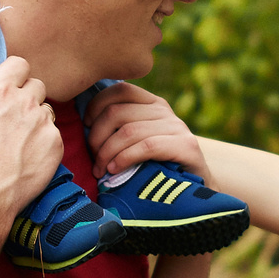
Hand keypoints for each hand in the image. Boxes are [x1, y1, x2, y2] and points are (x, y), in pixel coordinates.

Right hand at [0, 57, 59, 219]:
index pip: (19, 64)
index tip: (5, 87)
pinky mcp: (55, 145)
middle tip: (11, 114)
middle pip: (36, 85)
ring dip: (36, 118)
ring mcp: (44, 124)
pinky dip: (45, 141)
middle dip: (27, 95)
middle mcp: (26, 102)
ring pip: (47, 111)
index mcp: (0, 90)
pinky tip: (28, 154)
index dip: (14, 73)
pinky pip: (55, 135)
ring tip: (19, 136)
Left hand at [85, 82, 209, 181]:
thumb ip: (119, 128)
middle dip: (97, 137)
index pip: (120, 89)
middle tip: (93, 159)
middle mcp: (164, 110)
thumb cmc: (156, 166)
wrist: (194, 188)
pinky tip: (115, 170)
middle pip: (118, 112)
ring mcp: (177, 127)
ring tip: (101, 170)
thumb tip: (84, 124)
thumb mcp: (136, 141)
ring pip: (129, 131)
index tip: (87, 125)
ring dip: (107, 153)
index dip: (97, 105)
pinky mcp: (185, 146)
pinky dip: (125, 158)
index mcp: (151, 103)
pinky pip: (146, 146)